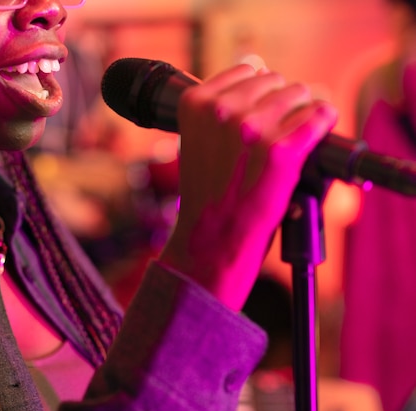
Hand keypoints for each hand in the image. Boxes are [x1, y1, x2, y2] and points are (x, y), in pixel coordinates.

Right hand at [158, 63, 337, 310]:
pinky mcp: (282, 150)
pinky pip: (321, 114)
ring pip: (301, 94)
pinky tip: (312, 142)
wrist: (212, 239)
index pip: (247, 67)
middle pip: (276, 80)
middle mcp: (222, 110)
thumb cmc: (208, 193)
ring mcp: (252, 128)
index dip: (257, 93)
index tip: (254, 120)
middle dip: (280, 104)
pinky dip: (323, 124)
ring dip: (300, 116)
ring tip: (285, 147)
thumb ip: (219, 104)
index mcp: (195, 102)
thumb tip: (256, 65)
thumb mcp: (197, 138)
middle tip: (270, 140)